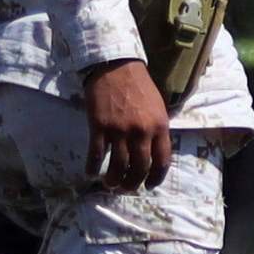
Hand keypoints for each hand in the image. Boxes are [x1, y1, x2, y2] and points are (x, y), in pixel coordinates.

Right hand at [82, 58, 173, 190]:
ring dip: (114, 180)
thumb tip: (156, 153)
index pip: (161, 161)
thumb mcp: (157, 107)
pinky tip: (91, 173)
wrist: (115, 66)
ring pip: (118, 166)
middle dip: (133, 183)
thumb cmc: (138, 85)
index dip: (155, 178)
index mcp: (159, 126)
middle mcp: (141, 132)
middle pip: (139, 168)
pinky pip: (96, 154)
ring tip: (110, 184)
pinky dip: (93, 167)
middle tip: (126, 188)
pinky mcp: (99, 126)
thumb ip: (158, 130)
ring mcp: (120, 130)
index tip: (149, 186)